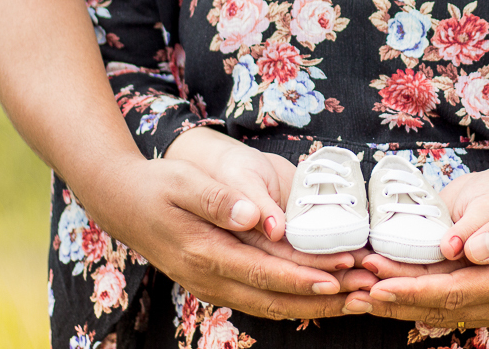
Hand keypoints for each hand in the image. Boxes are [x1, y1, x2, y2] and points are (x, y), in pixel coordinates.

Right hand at [83, 130, 376, 319]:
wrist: (122, 202)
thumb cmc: (156, 186)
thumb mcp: (183, 183)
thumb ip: (218, 199)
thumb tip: (253, 215)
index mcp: (205, 254)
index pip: (263, 273)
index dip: (303, 277)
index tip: (340, 276)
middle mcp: (211, 279)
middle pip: (275, 299)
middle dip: (323, 300)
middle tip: (366, 293)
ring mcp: (214, 286)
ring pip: (272, 306)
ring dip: (315, 305)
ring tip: (357, 299)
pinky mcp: (219, 283)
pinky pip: (263, 299)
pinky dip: (296, 299)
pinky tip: (325, 295)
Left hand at [347, 159, 488, 325]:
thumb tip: (471, 249)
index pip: (453, 292)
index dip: (412, 289)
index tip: (377, 282)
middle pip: (444, 307)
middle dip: (398, 299)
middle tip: (356, 288)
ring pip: (448, 311)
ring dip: (408, 304)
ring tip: (366, 295)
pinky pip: (458, 306)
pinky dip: (427, 303)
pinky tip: (403, 294)